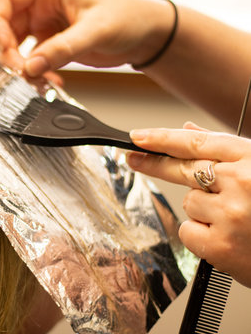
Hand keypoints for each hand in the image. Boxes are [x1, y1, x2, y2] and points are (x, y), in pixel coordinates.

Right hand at [0, 0, 173, 76]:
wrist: (147, 35)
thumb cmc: (129, 17)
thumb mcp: (95, 31)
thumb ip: (62, 49)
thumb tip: (30, 66)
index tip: (7, 47)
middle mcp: (43, 7)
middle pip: (5, 26)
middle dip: (8, 51)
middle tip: (21, 71)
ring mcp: (46, 27)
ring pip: (17, 47)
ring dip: (22, 66)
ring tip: (38, 80)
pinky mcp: (53, 46)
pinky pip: (33, 61)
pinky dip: (36, 74)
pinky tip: (51, 81)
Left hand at [126, 122, 250, 287]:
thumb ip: (226, 151)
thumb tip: (189, 130)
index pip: (196, 143)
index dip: (162, 138)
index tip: (139, 137)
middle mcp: (241, 181)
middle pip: (183, 169)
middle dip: (154, 163)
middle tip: (134, 159)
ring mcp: (230, 213)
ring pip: (189, 203)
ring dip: (204, 211)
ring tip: (236, 220)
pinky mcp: (220, 244)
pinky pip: (189, 231)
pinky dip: (201, 237)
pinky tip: (228, 239)